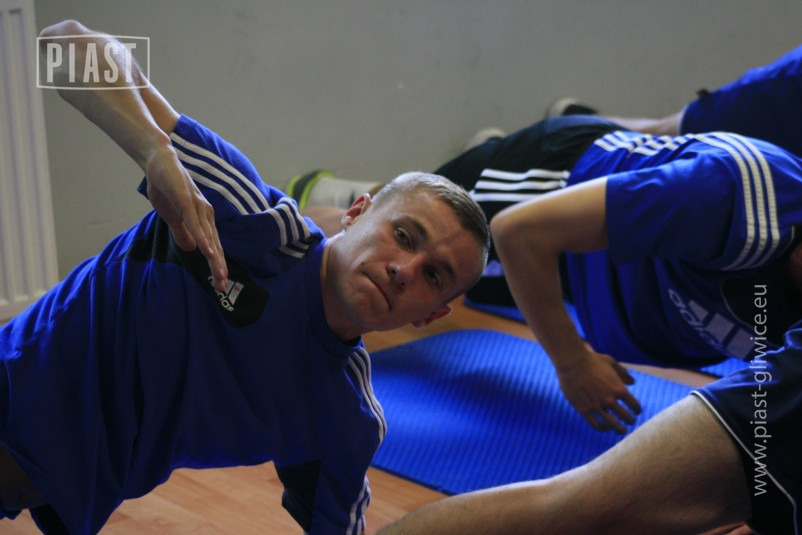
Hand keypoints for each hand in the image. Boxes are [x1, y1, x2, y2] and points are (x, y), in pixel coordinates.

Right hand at [145, 147, 227, 290]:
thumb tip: (191, 250)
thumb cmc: (166, 186)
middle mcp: (205, 213)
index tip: (220, 284)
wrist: (158, 160)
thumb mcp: (171, 215)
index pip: (212, 246)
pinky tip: (207, 251)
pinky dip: (202, 237)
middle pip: (215, 245)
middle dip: (219, 267)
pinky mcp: (186, 199)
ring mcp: (197, 206)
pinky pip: (195, 223)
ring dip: (214, 257)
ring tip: (220, 274)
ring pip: (208, 237)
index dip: (216, 265)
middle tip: (223, 286)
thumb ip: (182, 232)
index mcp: (202, 218)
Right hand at [556, 349, 641, 433]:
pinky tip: (605, 427)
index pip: (634, 405)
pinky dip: (603, 428)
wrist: (571, 362)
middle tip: (630, 421)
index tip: (636, 411)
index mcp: (619, 389)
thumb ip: (623, 373)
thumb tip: (632, 382)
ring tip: (621, 430)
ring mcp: (596, 406)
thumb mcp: (611, 362)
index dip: (637, 410)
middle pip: (626, 418)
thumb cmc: (591, 360)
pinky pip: (596, 425)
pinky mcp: (584, 410)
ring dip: (619, 429)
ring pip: (613, 425)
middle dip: (630, 420)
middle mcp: (609, 400)